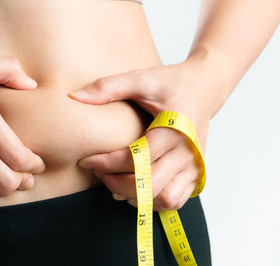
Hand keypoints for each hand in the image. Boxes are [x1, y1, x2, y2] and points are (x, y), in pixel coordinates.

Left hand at [70, 63, 215, 210]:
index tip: (87, 160)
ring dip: (138, 196)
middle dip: (117, 182)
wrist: (205, 87)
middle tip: (98, 172)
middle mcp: (188, 150)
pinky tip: (137, 188)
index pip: (137, 158)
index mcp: (176, 128)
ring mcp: (195, 164)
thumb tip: (74, 97)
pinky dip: (154, 201)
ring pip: (165, 198)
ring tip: (117, 182)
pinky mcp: (197, 173)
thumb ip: (108, 87)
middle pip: (150, 184)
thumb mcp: (141, 79)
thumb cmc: (171, 82)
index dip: (107, 163)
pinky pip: (176, 200)